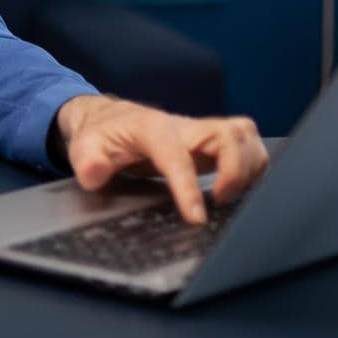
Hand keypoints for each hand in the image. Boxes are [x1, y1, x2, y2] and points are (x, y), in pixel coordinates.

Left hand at [56, 95, 268, 224]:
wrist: (109, 118)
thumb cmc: (100, 134)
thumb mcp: (84, 147)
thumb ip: (88, 161)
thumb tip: (95, 174)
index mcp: (152, 129)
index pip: (178, 156)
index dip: (189, 188)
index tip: (196, 218)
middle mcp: (183, 126)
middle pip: (230, 134)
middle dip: (237, 170)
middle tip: (221, 201)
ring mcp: (200, 132)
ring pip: (244, 135)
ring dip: (251, 166)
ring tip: (232, 196)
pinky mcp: (211, 142)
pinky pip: (246, 144)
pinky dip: (253, 165)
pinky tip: (240, 188)